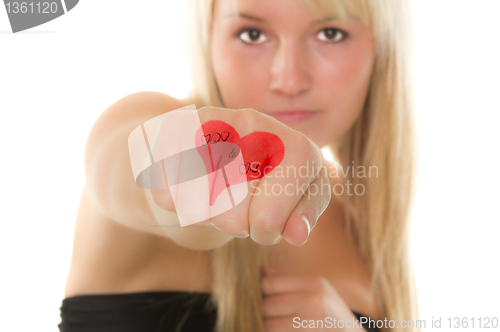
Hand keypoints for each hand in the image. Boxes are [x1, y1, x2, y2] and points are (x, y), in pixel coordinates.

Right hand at [150, 106, 330, 245]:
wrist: (226, 140)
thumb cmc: (271, 177)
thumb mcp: (301, 194)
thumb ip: (304, 213)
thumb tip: (297, 234)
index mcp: (296, 147)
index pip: (267, 221)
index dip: (265, 233)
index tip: (267, 222)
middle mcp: (257, 126)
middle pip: (231, 219)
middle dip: (237, 224)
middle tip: (242, 203)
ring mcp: (214, 122)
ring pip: (196, 209)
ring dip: (207, 213)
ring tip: (221, 191)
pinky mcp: (175, 128)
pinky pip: (165, 193)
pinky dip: (177, 200)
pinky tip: (194, 182)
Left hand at [261, 266, 366, 331]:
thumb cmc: (332, 315)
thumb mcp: (318, 292)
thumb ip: (289, 282)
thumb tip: (263, 271)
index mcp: (315, 284)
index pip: (270, 283)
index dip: (263, 291)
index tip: (267, 297)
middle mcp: (314, 303)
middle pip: (267, 305)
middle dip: (266, 312)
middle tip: (274, 315)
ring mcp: (309, 325)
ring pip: (269, 325)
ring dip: (270, 327)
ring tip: (282, 325)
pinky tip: (287, 331)